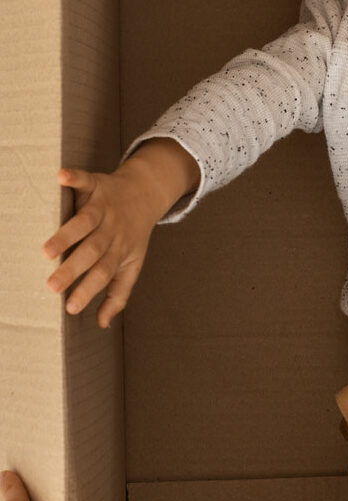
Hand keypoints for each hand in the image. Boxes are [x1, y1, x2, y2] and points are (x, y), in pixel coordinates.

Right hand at [42, 139, 198, 327]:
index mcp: (119, 250)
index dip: (88, 290)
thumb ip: (118, 293)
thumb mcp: (131, 264)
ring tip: (46, 250)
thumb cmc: (132, 234)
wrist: (147, 192)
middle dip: (73, 269)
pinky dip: (73, 177)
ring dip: (67, 235)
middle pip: (93, 251)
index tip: (70, 308)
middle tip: (51, 286)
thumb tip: (101, 323)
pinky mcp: (96, 184)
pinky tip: (59, 177)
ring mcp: (103, 206)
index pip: (103, 274)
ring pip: (85, 222)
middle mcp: (111, 229)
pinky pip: (85, 180)